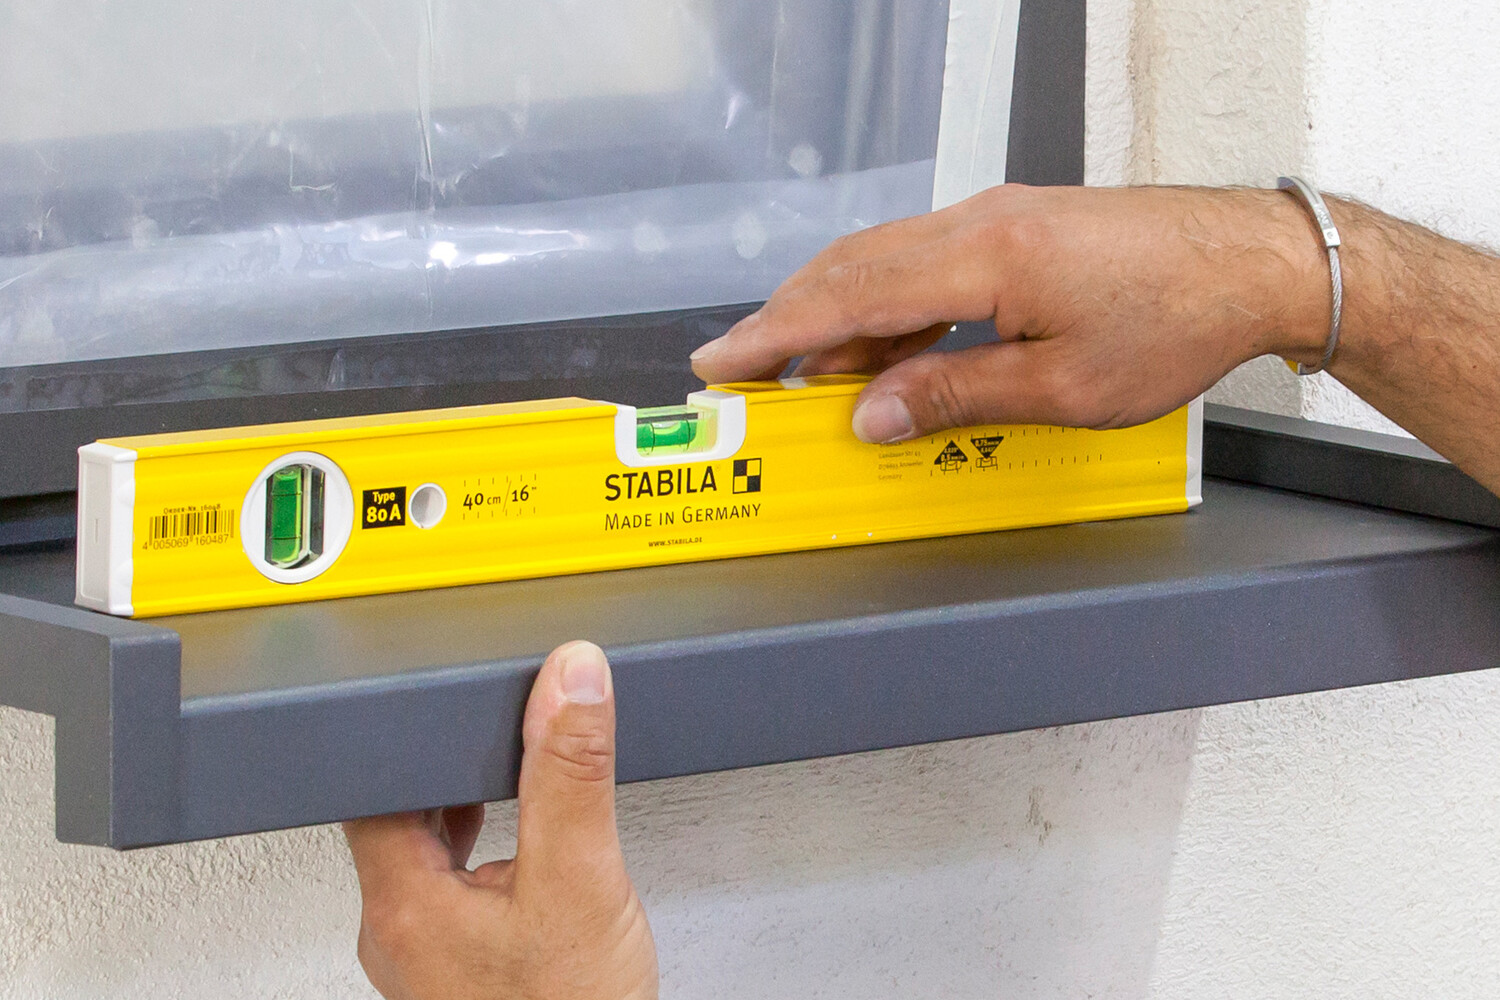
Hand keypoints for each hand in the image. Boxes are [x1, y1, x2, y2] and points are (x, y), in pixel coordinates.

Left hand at [343, 641, 657, 999]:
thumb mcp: (581, 878)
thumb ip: (570, 775)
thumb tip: (570, 684)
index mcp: (402, 902)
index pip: (369, 783)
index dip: (407, 729)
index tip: (447, 693)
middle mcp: (400, 929)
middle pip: (398, 811)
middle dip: (452, 762)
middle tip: (502, 729)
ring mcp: (427, 953)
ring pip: (428, 849)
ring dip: (471, 806)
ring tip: (524, 783)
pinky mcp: (461, 967)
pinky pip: (457, 885)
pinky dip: (488, 850)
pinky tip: (534, 850)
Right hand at [690, 184, 1330, 441]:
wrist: (1253, 262)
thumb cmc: (1177, 320)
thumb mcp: (1063, 388)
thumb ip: (956, 395)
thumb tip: (874, 414)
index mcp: (984, 256)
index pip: (848, 297)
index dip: (774, 335)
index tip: (721, 362)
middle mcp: (979, 222)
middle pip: (851, 268)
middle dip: (789, 322)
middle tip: (747, 373)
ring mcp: (997, 218)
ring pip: (885, 262)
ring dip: (839, 317)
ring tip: (812, 379)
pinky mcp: (1017, 227)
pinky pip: (927, 262)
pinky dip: (890, 307)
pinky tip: (888, 352)